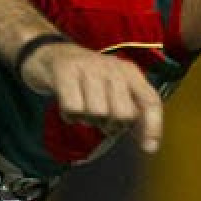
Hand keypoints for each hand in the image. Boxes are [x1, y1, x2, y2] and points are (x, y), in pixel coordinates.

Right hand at [25, 42, 163, 153]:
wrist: (47, 52)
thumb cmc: (85, 79)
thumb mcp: (113, 88)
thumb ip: (131, 110)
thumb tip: (148, 141)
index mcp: (128, 71)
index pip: (150, 100)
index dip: (153, 126)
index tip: (149, 148)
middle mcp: (111, 66)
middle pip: (123, 114)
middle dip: (112, 125)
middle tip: (100, 119)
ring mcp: (88, 67)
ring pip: (98, 113)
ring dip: (88, 119)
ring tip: (82, 108)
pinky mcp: (65, 71)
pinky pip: (74, 109)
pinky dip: (70, 116)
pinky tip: (68, 107)